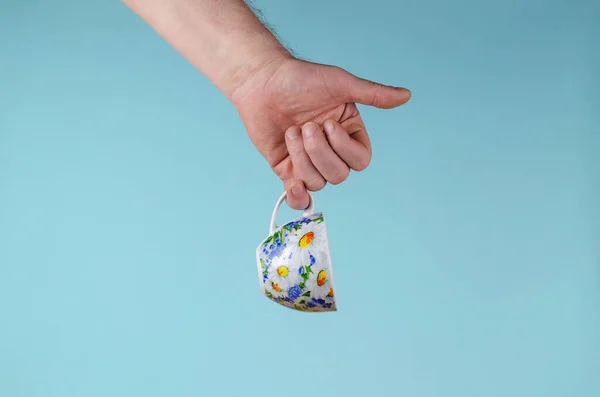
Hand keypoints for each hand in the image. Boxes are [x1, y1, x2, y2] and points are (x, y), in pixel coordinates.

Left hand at [231, 57, 410, 209]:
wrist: (262, 81)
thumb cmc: (301, 78)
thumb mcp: (340, 83)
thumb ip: (373, 94)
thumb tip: (407, 96)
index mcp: (348, 133)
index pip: (360, 160)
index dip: (344, 148)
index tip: (327, 123)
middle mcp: (331, 150)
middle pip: (339, 175)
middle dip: (319, 152)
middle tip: (304, 125)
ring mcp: (309, 162)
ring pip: (318, 182)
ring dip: (302, 157)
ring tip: (291, 131)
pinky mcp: (287, 170)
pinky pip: (298, 195)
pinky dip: (297, 196)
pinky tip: (293, 184)